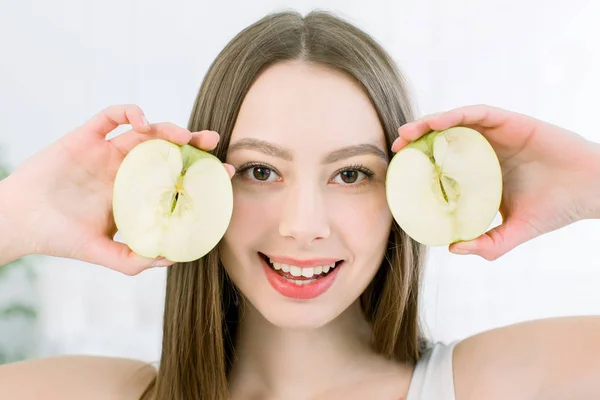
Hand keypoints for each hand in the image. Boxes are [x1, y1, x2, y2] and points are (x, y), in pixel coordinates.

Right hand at [2, 104, 233, 273]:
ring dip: (167, 128)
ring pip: (144, 131)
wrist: (19, 223)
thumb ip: (134, 259)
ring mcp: (106, 152)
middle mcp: (124, 169)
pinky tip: (142, 122)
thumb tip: (173, 260)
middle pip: (165, 149)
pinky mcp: (85, 138)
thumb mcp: (103, 253)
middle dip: (191, 143)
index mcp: (133, 191)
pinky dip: (129, 112)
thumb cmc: (59, 237)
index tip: (223, 172)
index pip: (173, 176)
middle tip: (212, 143)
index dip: (198, 172)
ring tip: (183, 136)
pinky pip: (110, 116)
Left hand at [392, 104, 599, 259]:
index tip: (399, 173)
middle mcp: (485, 149)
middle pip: (443, 139)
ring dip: (428, 124)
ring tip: (406, 134)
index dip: (419, 165)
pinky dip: (455, 115)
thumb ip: (487, 243)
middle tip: (395, 149)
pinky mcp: (511, 121)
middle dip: (416, 141)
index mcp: (482, 171)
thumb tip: (452, 249)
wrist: (592, 190)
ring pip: (455, 122)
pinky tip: (436, 124)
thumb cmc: (556, 208)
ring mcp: (497, 134)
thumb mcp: (514, 231)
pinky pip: (478, 113)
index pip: (444, 163)